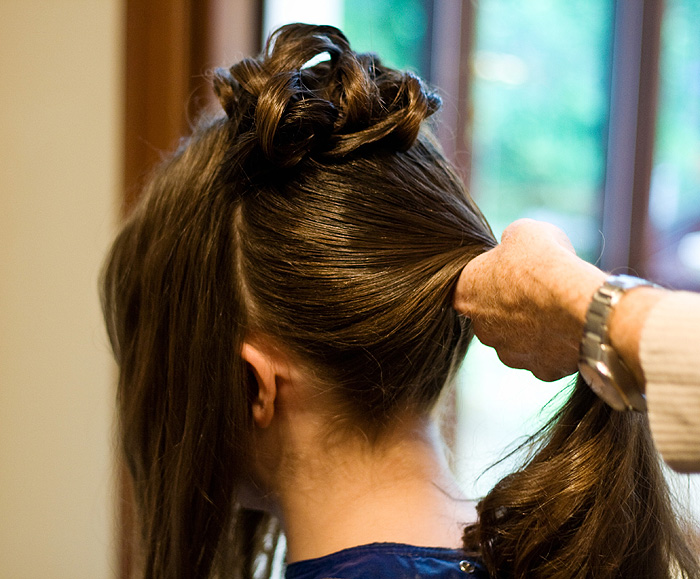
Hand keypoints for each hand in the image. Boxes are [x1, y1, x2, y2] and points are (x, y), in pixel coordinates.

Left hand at [454, 219, 605, 380]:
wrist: (578, 301)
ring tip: (559, 308)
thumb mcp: (522, 232)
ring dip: (534, 328)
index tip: (513, 271)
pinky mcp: (539, 371)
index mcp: (465, 294)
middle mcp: (480, 330)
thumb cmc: (544, 262)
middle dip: (513, 306)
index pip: (470, 287)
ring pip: (519, 340)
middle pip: (493, 317)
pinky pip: (546, 357)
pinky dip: (557, 346)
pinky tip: (571, 328)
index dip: (493, 278)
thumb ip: (509, 242)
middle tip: (539, 290)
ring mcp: (509, 354)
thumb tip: (513, 246)